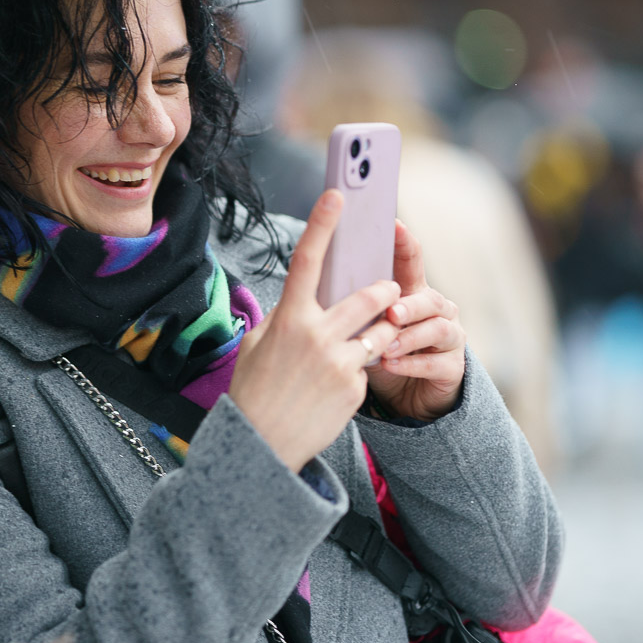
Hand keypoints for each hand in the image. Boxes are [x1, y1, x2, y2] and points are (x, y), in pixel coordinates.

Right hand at [229, 190, 401, 471]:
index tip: (336, 196)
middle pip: (368, 295)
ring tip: (373, 335)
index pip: (306, 261)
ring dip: (383, 327)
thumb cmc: (254, 390)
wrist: (262, 446)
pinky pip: (368, 365)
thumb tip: (305, 297)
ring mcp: (340, 363)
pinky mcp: (356, 388)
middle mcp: (316, 336)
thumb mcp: (258, 346)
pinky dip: (360, 367)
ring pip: (381, 329)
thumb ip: (284, 317)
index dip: (322, 225)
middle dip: (384, 289)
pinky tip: (338, 385)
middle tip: (388, 288)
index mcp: (288, 320)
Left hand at [365, 219, 466, 420]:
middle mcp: (436, 309)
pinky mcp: (452, 367)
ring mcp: (449, 337)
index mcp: (412, 292)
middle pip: (428, 297)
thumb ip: (352, 303)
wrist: (405, 394)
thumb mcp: (363, 325)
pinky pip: (437, 362)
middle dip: (409, 303)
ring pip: (437, 328)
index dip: (405, 243)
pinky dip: (412, 363)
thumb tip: (318, 276)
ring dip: (410, 336)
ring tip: (386, 344)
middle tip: (391, 311)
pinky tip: (390, 365)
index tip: (394, 225)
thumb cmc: (378, 350)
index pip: (411, 261)